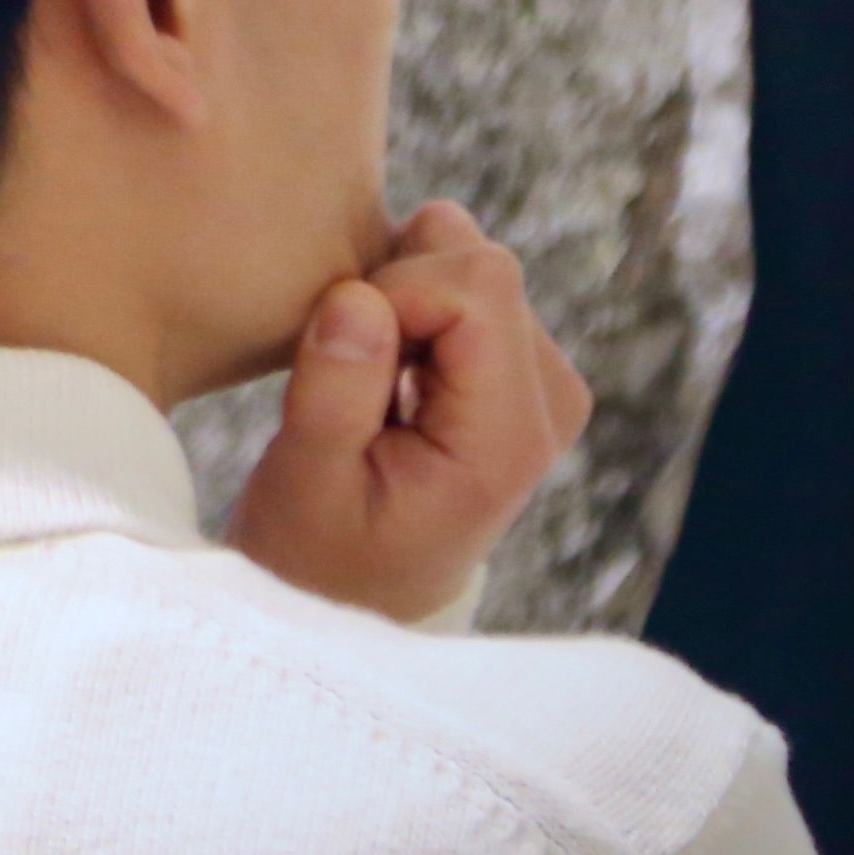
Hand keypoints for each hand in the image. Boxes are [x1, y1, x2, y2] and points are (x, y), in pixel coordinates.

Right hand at [224, 201, 591, 622]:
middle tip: (344, 365)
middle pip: (481, 262)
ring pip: (469, 259)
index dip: (392, 289)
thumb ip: (334, 389)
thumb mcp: (304, 485)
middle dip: (394, 286)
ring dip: (399, 293)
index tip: (335, 348)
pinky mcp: (519, 369)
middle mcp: (549, 401)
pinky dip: (409, 304)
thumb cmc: (320, 553)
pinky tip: (383, 372)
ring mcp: (542, 383)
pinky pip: (463, 284)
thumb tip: (357, 295)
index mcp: (508, 437)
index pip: (478, 285)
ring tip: (362, 371)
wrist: (359, 595)